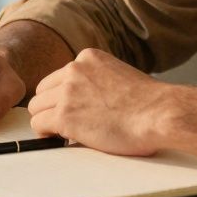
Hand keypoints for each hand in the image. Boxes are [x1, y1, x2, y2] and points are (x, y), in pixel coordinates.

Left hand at [28, 48, 164, 156]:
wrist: (159, 114)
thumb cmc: (149, 103)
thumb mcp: (119, 75)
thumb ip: (98, 80)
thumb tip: (86, 100)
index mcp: (88, 57)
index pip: (58, 77)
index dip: (63, 96)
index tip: (74, 109)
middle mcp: (74, 69)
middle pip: (43, 91)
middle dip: (52, 107)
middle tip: (68, 123)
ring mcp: (67, 92)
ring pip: (37, 108)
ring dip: (48, 121)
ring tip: (67, 133)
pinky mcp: (65, 115)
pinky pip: (39, 125)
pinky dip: (47, 134)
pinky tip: (62, 138)